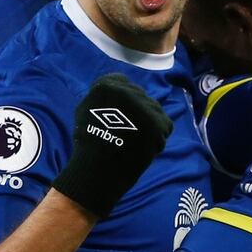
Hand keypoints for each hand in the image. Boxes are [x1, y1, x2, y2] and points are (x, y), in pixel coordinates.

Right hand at [52, 74, 173, 218]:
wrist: (99, 168)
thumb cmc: (89, 143)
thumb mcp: (86, 109)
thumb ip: (103, 97)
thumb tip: (118, 94)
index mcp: (107, 86)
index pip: (122, 82)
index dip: (123, 100)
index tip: (120, 113)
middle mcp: (128, 91)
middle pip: (140, 96)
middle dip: (137, 111)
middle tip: (128, 131)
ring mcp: (145, 107)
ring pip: (154, 110)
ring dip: (149, 122)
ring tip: (136, 140)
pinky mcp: (158, 124)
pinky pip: (165, 125)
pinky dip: (159, 136)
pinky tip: (145, 146)